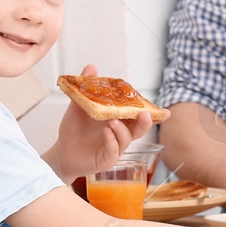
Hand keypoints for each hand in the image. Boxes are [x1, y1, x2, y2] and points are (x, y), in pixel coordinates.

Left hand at [48, 64, 158, 182]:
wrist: (61, 151)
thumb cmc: (74, 130)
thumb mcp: (79, 107)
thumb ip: (87, 89)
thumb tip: (91, 67)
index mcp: (120, 120)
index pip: (138, 116)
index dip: (153, 114)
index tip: (164, 111)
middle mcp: (121, 133)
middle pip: (140, 128)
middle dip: (146, 122)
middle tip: (145, 114)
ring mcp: (115, 147)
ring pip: (127, 139)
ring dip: (123, 130)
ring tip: (113, 121)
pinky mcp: (107, 159)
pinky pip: (114, 150)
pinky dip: (112, 140)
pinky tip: (106, 131)